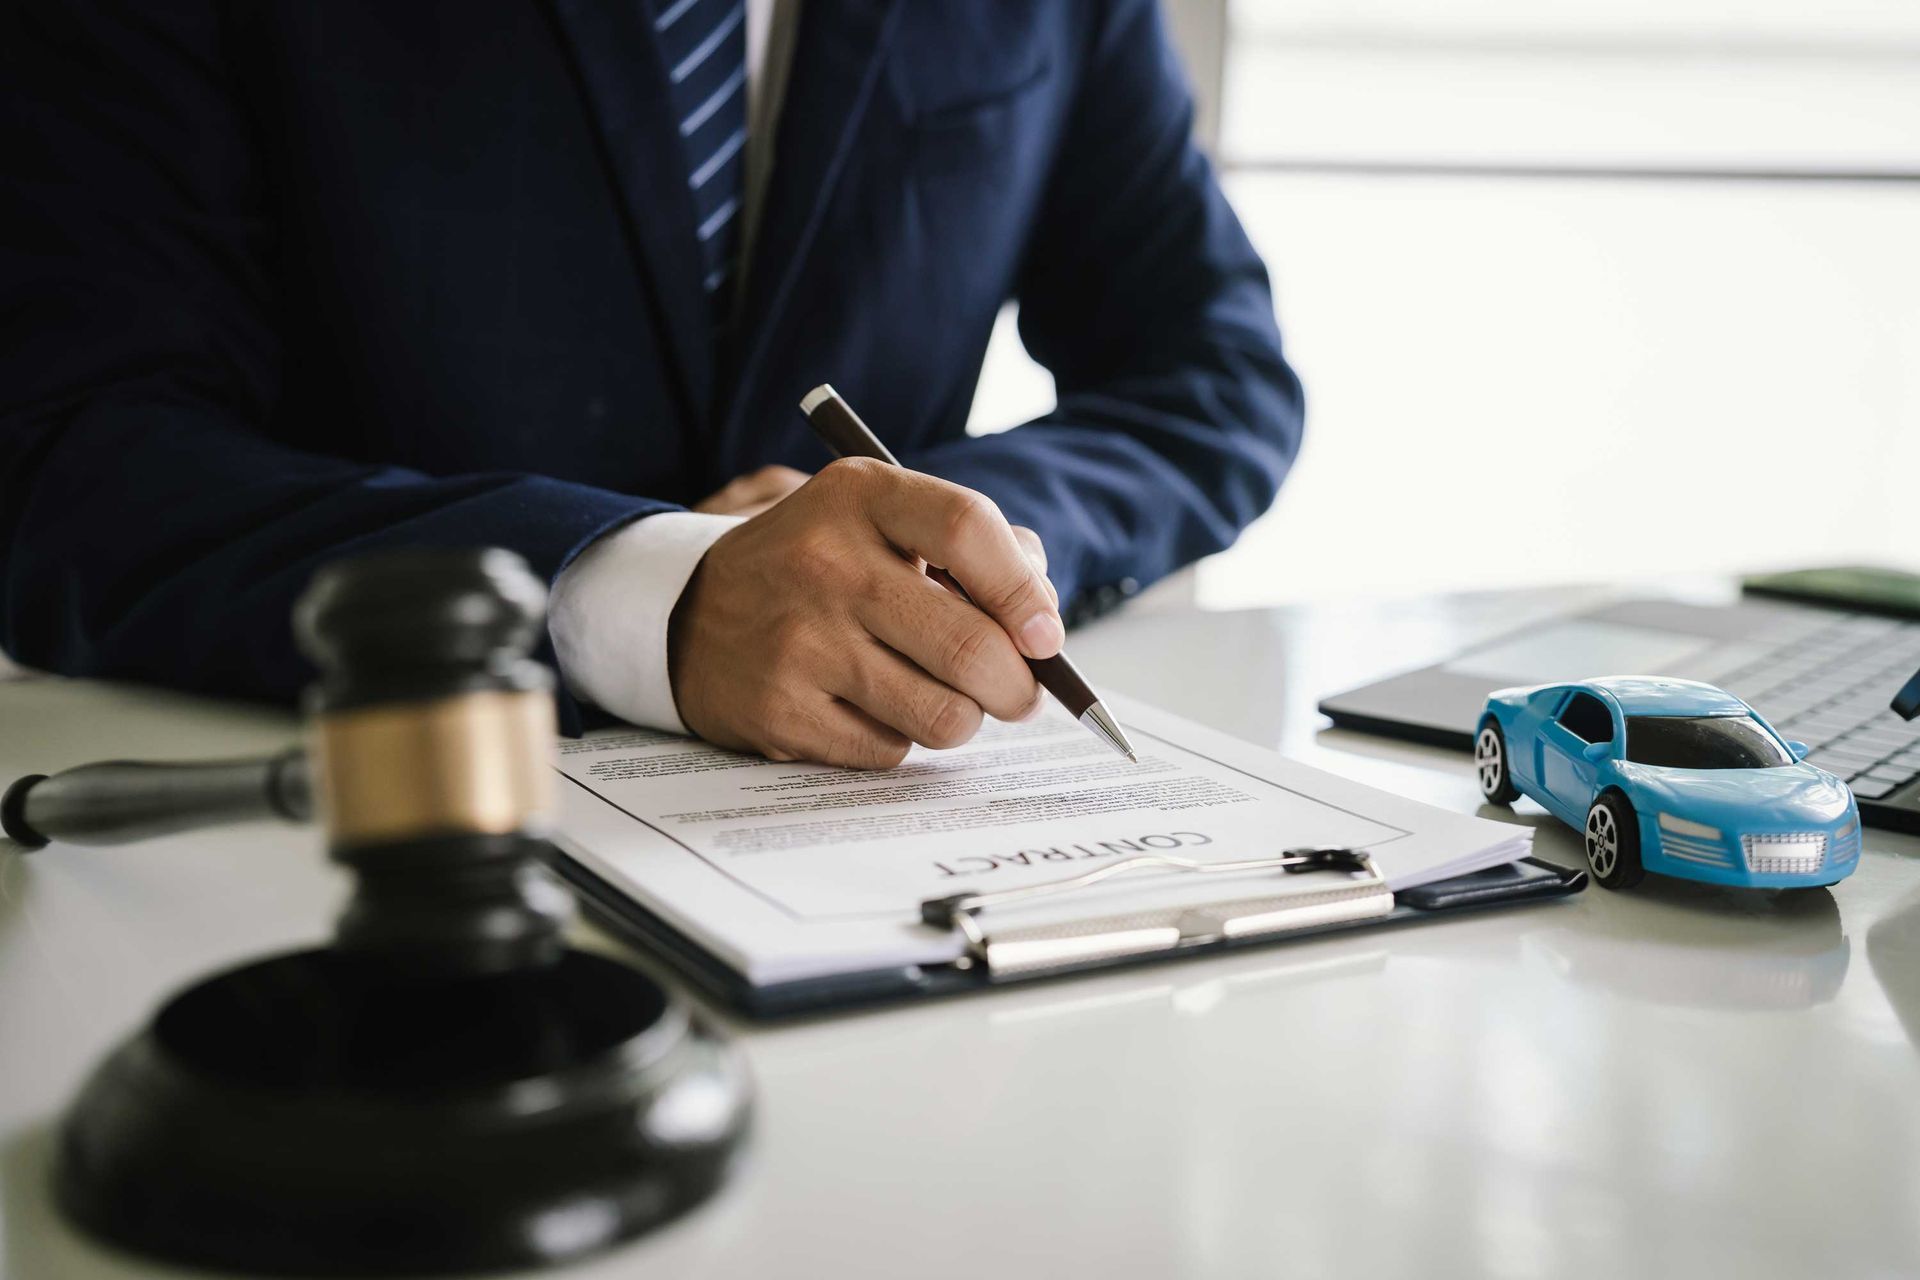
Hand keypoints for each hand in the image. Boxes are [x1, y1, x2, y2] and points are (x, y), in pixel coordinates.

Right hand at [668, 458, 1062, 767]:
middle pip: (970, 644)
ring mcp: (799, 641)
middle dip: (1017, 686)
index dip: (1024, 591)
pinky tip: (869, 707)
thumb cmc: (818, 567)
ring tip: (936, 695)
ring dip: (960, 717)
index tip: (1044, 636)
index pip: (967, 529)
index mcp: (859, 496)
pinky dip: (899, 738)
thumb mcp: (879, 520)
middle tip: (1016, 693)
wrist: (688, 613)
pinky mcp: (781, 711)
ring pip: (942, 713)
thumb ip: (973, 547)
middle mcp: (826, 563)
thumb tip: (1041, 619)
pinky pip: (890, 750)